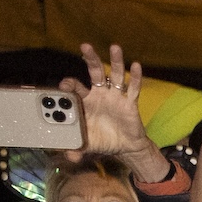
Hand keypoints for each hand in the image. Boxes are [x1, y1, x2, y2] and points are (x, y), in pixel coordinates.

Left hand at [67, 45, 166, 177]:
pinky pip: (133, 89)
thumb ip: (75, 147)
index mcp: (86, 101)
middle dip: (91, 59)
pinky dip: (135, 77)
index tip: (65, 85)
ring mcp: (116, 96)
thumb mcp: (86, 144)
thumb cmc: (102, 140)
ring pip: (116, 75)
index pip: (76, 87)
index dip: (70, 84)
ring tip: (115, 47)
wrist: (124, 147)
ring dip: (115, 61)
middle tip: (85, 46)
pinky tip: (136, 66)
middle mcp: (100, 94)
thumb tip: (68, 155)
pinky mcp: (130, 102)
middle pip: (95, 72)